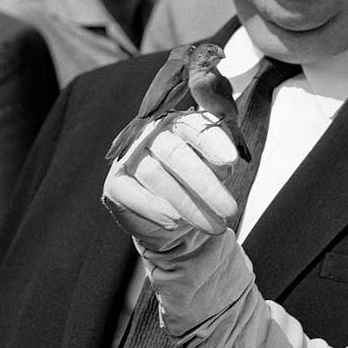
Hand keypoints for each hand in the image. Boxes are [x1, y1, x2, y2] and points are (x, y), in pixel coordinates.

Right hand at [102, 110, 239, 251]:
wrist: (173, 216)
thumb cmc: (198, 183)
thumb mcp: (215, 168)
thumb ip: (220, 161)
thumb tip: (225, 164)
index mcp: (178, 122)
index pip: (195, 127)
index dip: (213, 144)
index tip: (232, 161)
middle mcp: (151, 134)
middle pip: (176, 154)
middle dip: (205, 184)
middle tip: (230, 209)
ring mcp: (129, 157)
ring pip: (156, 176)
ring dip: (187, 204)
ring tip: (213, 225)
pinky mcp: (115, 183)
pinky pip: (131, 194)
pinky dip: (154, 209)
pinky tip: (174, 222)